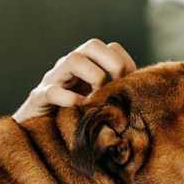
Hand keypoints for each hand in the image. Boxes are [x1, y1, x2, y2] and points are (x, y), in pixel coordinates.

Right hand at [12, 39, 136, 122]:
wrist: (39, 138)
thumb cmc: (76, 121)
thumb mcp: (100, 105)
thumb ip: (117, 97)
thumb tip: (144, 97)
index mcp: (87, 65)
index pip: (111, 48)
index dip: (124, 64)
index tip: (128, 86)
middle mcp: (69, 67)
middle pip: (92, 45)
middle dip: (111, 65)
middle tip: (113, 90)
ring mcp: (52, 80)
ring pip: (72, 59)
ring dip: (92, 77)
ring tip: (96, 99)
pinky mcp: (38, 99)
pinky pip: (52, 90)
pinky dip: (69, 98)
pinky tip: (81, 109)